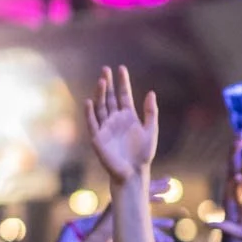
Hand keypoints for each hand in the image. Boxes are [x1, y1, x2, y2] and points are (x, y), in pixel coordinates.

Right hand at [85, 66, 158, 184]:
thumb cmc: (143, 154)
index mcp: (128, 117)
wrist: (134, 172)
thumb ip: (150, 112)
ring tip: (102, 80)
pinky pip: (93, 123)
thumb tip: (151, 92)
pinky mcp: (98, 137)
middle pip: (110, 97)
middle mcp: (115, 119)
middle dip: (109, 84)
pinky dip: (90, 112)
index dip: (123, 82)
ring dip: (100, 94)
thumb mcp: (150, 130)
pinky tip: (90, 101)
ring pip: (101, 107)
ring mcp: (105, 127)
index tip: (121, 68)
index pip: (124, 95)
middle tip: (106, 68)